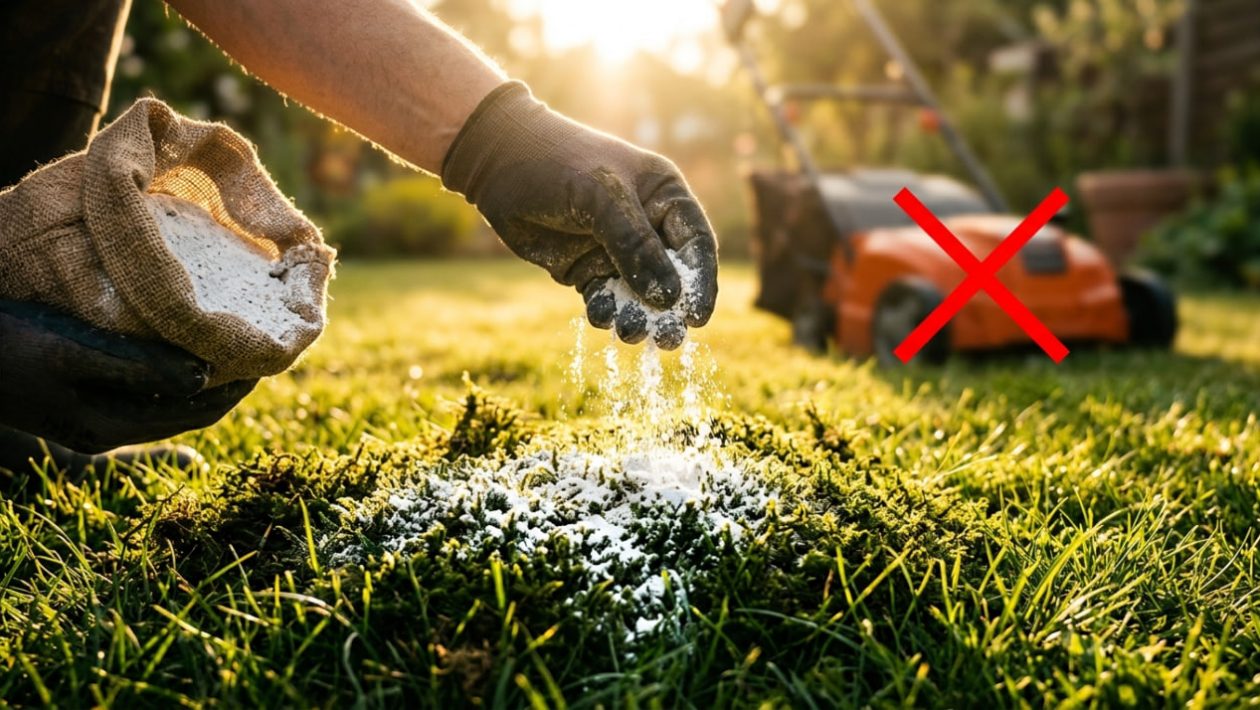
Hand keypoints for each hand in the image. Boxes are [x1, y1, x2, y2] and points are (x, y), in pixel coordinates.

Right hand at [0, 300, 255, 453]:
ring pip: (168, 402)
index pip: (196, 410)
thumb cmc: (7, 346)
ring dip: (203, 378)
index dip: (236, 386)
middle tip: (262, 347)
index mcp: (108, 427)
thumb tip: (203, 379)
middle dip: (227, 383)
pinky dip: (173, 374)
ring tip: (234, 345)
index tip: (267, 355)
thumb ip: (136, 368)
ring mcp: (91, 420)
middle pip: (189, 410)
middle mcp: (105, 431)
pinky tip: (184, 346)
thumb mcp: (71, 353)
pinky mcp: (78, 402)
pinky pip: (144, 393)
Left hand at [442, 82, 717, 346]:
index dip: (701, 282)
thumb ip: (636, 247)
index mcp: (664, 196)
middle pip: (671, 276)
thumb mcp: (603, 200)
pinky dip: (605, 312)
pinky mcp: (585, 267)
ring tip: (630, 333)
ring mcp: (615, 249)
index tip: (697, 317)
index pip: (695, 244)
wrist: (498, 161)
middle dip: (670, 309)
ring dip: (637, 315)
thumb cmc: (559, 165)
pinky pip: (605, 298)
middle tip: (669, 339)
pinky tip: (599, 317)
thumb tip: (669, 297)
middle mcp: (646, 224)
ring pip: (638, 293)